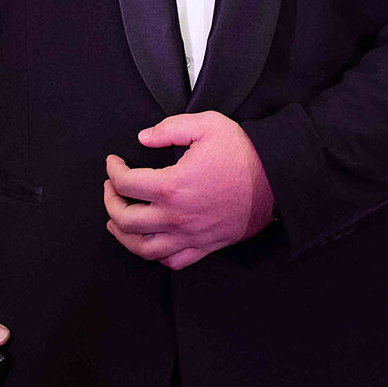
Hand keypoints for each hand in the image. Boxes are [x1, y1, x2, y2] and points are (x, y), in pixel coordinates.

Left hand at [104, 110, 275, 270]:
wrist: (277, 177)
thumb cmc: (245, 153)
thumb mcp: (207, 125)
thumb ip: (170, 128)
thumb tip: (145, 138)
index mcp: (172, 185)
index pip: (125, 183)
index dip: (113, 171)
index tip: (113, 163)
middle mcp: (176, 216)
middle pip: (125, 220)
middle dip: (110, 202)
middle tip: (112, 190)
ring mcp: (190, 234)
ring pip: (143, 248)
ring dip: (124, 236)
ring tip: (117, 223)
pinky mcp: (205, 245)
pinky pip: (174, 261)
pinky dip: (157, 256)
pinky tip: (152, 243)